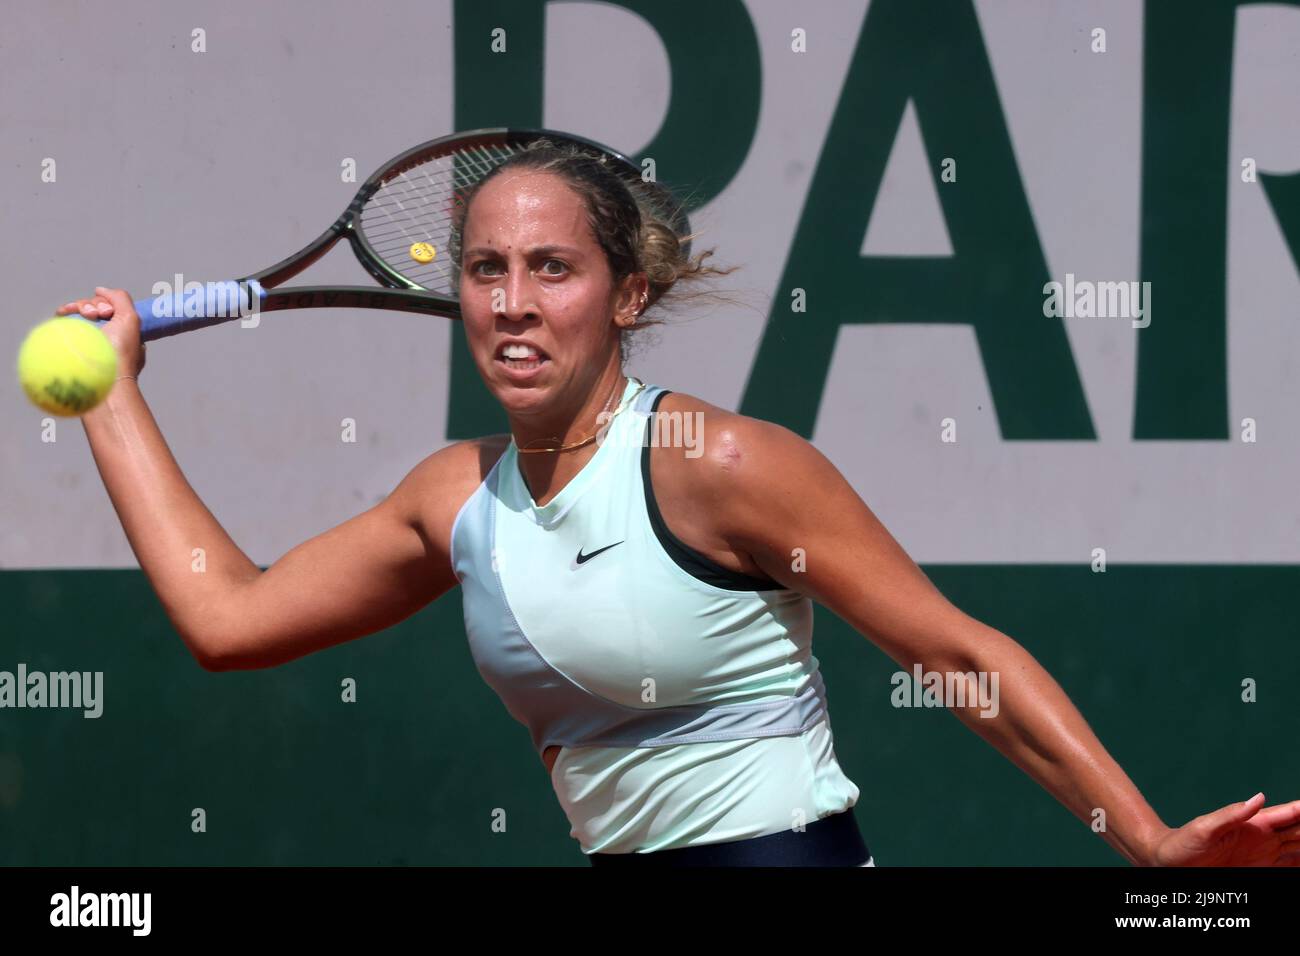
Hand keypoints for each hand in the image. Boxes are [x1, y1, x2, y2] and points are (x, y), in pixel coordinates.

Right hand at [57, 287, 145, 379]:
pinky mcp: (72, 342)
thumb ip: (119, 298)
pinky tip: (64, 312)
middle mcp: (105, 335)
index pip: (111, 308)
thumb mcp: (131, 318)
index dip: (106, 303)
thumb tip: (100, 290)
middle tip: (98, 314)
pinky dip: (65, 313)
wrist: (103, 376)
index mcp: (122, 332)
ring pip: (81, 313)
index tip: (107, 311)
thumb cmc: (121, 351)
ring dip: (83, 307)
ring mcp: (88, 339)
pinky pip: (66, 322)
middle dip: (95, 305)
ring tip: (87, 315)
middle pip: (95, 308)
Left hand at [1147, 794, 1299, 865]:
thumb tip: (1259, 798)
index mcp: (1254, 825)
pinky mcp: (1260, 870)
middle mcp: (1264, 839)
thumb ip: (1230, 814)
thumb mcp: (1203, 829)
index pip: (1291, 816)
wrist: (1165, 863)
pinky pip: (1290, 867)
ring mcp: (1264, 855)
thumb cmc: (1181, 844)